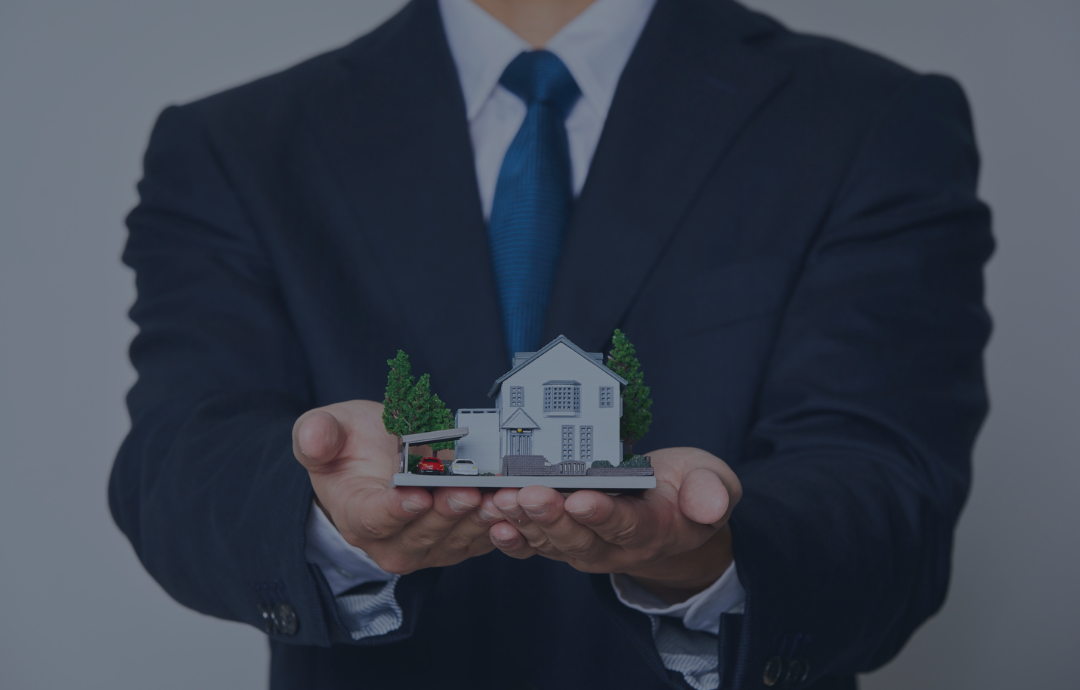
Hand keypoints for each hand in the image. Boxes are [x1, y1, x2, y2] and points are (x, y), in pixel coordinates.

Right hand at [292, 400, 503, 574]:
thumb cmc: (348, 444)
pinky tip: (512, 505)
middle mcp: (388, 541)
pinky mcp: (455, 542)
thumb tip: (313, 439)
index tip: (415, 495)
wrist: (373, 458)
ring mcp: (425, 546)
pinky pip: (478, 539)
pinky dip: (498, 525)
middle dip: (445, 513)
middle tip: (467, 491)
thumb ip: (316, 435)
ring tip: (497, 498)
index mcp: (354, 514)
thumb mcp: (324, 429)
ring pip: (453, 541)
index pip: (372, 519)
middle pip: (419, 534)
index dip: (394, 510)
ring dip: (478, 521)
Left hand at [488, 447, 740, 602]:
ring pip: (552, 542)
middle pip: (580, 537)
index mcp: (656, 528)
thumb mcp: (713, 481)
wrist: (671, 517)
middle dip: (553, 517)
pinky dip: (511, 536)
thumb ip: (712, 492)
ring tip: (503, 501)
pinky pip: (534, 545)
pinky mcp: (563, 542)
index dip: (604, 514)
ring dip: (525, 523)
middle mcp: (616, 545)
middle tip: (530, 494)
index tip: (581, 499)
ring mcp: (586, 547)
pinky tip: (492, 522)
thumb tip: (711, 506)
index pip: (628, 524)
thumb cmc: (687, 490)